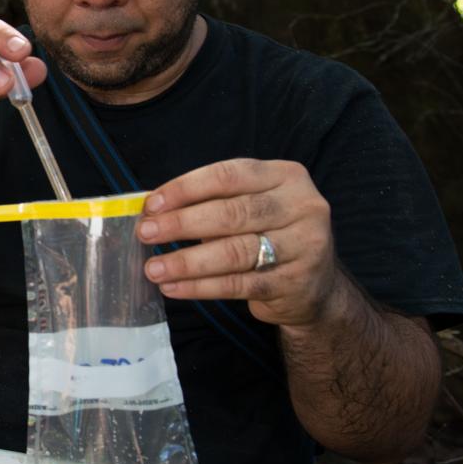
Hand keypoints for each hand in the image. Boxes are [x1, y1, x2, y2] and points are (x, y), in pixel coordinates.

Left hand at [136, 159, 340, 326]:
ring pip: (234, 252)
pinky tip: (174, 287)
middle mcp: (302, 206)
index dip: (186, 188)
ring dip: (187, 261)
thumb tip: (153, 208)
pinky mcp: (295, 283)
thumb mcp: (251, 207)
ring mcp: (304, 246)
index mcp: (286, 176)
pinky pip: (239, 285)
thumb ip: (211, 202)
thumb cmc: (270, 235)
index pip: (229, 175)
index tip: (151, 204)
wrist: (317, 287)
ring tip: (154, 268)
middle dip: (181, 223)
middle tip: (145, 233)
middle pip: (231, 213)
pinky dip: (201, 287)